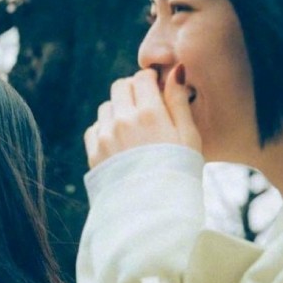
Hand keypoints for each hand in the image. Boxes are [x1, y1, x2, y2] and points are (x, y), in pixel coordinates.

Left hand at [84, 66, 200, 168]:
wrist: (154, 212)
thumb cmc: (179, 172)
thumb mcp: (189, 136)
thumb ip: (179, 101)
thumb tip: (175, 70)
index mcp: (149, 113)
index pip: (141, 78)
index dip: (150, 80)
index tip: (156, 90)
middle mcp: (122, 120)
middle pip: (120, 87)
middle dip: (132, 91)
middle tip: (144, 107)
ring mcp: (105, 137)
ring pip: (106, 107)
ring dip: (118, 110)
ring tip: (133, 130)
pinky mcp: (94, 153)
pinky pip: (94, 129)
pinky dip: (105, 130)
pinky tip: (120, 144)